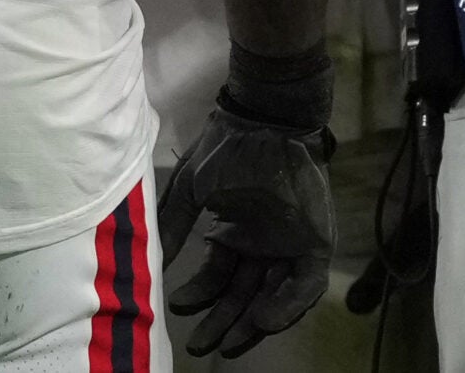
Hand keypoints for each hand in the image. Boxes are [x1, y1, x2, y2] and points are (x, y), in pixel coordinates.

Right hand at [158, 54, 334, 359]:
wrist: (269, 119)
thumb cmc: (230, 147)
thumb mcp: (191, 189)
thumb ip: (173, 224)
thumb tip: (150, 262)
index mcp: (236, 231)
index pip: (219, 276)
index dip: (200, 294)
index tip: (178, 305)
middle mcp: (263, 242)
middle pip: (244, 293)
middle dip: (222, 321)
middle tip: (200, 345)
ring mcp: (290, 243)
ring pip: (273, 296)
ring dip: (251, 323)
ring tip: (226, 344)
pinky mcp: (314, 242)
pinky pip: (305, 285)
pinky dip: (286, 306)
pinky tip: (261, 321)